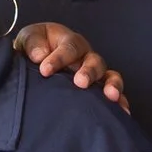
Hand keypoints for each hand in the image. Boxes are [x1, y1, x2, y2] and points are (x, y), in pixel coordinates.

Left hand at [13, 22, 128, 110]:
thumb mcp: (29, 39)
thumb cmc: (34, 49)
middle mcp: (85, 56)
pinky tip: (123, 112)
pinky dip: (119, 102)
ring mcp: (94, 73)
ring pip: (108, 76)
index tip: (45, 70)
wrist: (34, 62)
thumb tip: (40, 55)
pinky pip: (113, 94)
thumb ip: (33, 44)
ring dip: (111, 85)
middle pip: (93, 61)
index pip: (69, 47)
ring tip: (110, 96)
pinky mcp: (98, 89)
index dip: (59, 58)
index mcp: (68, 41)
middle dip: (88, 71)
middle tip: (80, 82)